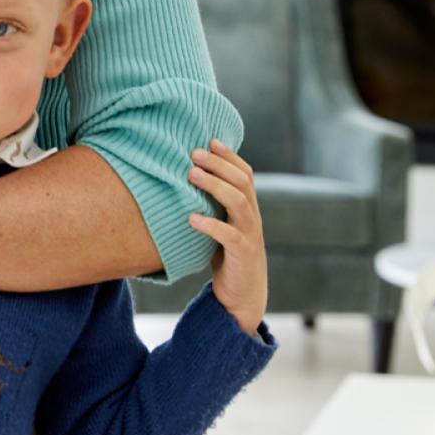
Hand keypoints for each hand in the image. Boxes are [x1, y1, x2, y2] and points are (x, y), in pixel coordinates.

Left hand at [188, 140, 267, 335]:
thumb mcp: (219, 223)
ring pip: (239, 202)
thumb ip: (210, 203)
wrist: (243, 295)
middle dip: (218, 164)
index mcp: (248, 207)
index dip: (229, 155)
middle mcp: (252, 216)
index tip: (209, 139)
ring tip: (191, 175)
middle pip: (242, 181)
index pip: (244, 173)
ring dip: (215, 186)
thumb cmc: (226, 254)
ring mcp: (250, 234)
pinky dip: (211, 224)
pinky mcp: (243, 254)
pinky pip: (229, 235)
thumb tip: (182, 176)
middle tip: (193, 153)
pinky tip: (192, 218)